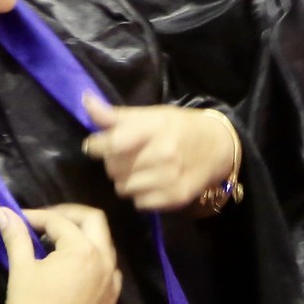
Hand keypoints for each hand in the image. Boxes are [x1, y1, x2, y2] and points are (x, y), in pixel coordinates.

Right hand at [0, 204, 119, 303]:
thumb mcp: (21, 271)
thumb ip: (15, 236)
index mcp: (83, 251)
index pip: (58, 221)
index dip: (35, 216)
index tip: (16, 220)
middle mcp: (104, 261)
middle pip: (93, 220)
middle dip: (67, 215)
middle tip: (43, 222)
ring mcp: (111, 281)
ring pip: (103, 243)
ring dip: (82, 235)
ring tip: (54, 244)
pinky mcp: (111, 299)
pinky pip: (107, 267)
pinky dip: (91, 258)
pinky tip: (71, 269)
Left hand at [82, 96, 236, 210]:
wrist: (217, 147)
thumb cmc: (178, 127)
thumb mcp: (150, 115)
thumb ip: (116, 114)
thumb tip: (85, 101)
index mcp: (154, 129)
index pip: (112, 143)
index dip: (97, 146)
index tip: (95, 145)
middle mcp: (162, 154)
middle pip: (113, 168)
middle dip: (114, 162)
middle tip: (127, 155)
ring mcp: (169, 178)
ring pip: (123, 188)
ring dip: (126, 180)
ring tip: (141, 168)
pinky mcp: (175, 198)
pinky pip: (139, 203)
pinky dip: (141, 195)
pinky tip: (152, 182)